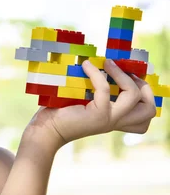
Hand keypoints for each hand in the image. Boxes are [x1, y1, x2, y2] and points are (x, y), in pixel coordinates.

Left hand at [25, 59, 157, 149]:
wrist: (45, 131)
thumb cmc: (59, 114)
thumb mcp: (84, 101)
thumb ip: (96, 91)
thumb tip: (102, 63)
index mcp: (115, 119)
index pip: (145, 114)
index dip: (145, 93)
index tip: (130, 76)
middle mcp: (115, 121)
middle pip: (149, 110)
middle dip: (144, 87)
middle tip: (127, 73)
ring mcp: (108, 119)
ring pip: (134, 97)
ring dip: (122, 75)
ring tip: (107, 63)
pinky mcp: (98, 115)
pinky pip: (103, 88)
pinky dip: (96, 73)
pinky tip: (85, 66)